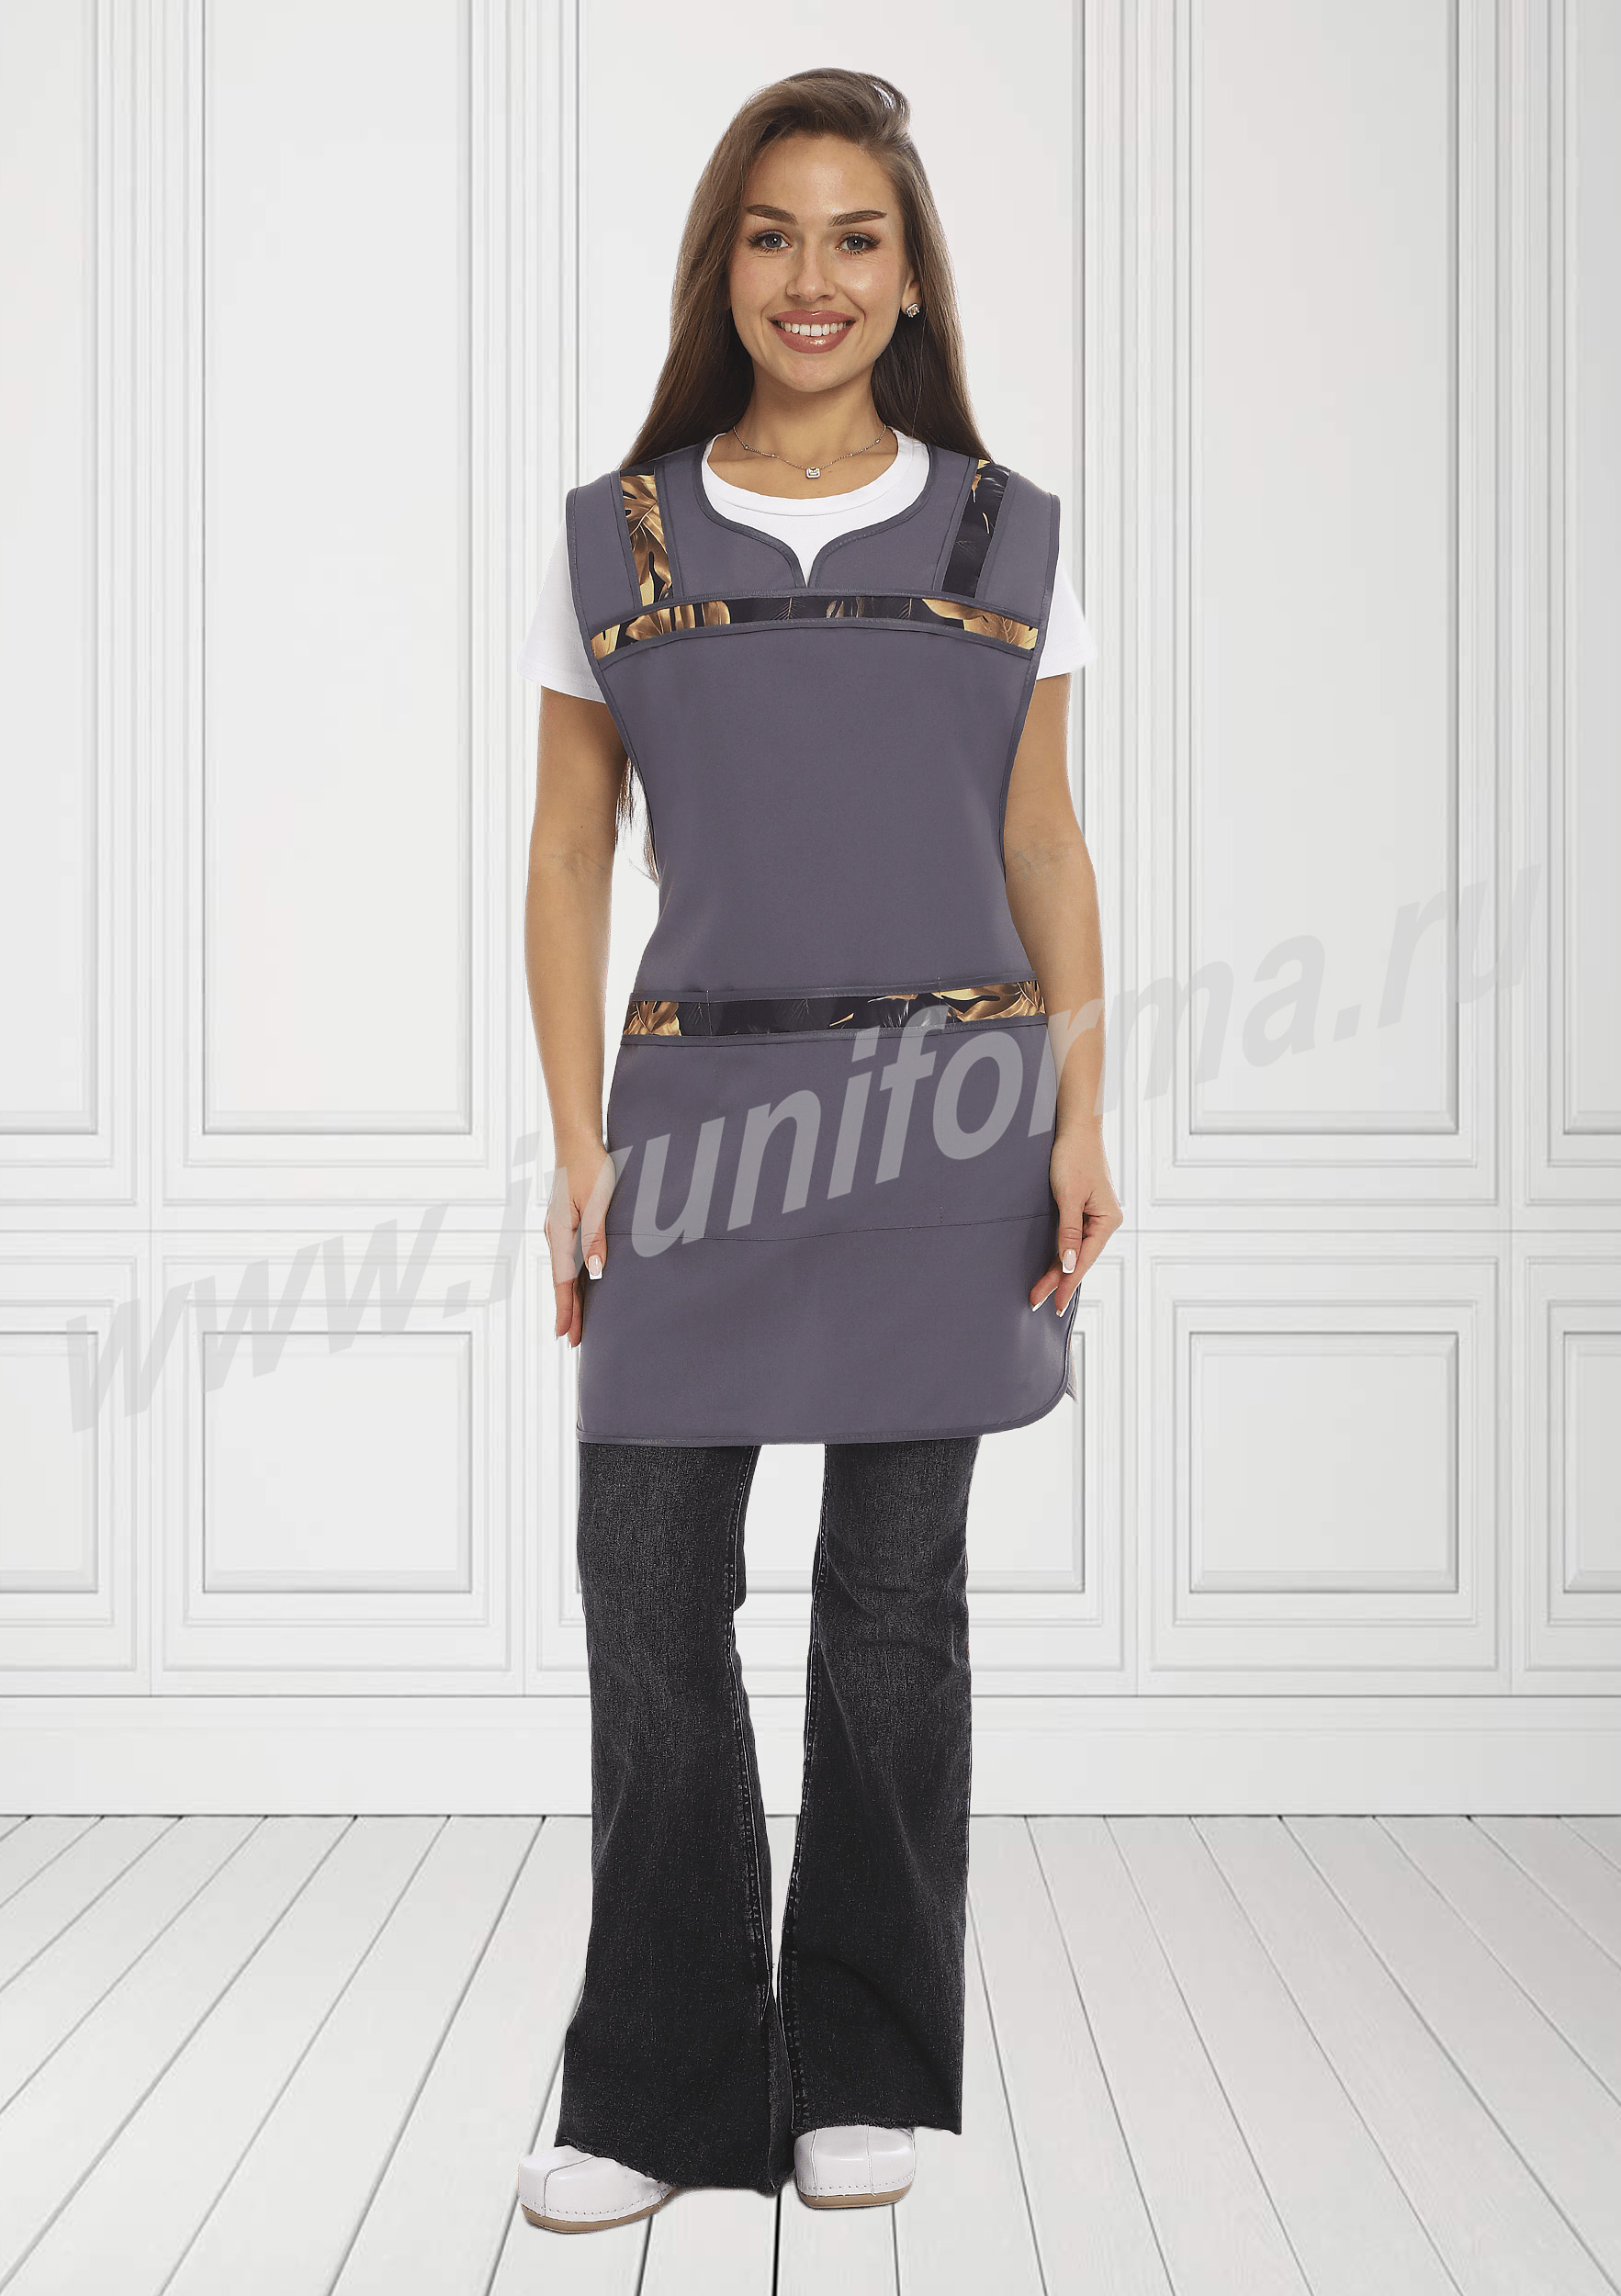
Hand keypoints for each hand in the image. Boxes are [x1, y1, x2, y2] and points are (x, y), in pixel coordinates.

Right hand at [544, 1135, 617, 1348]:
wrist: (576, 1140)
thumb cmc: (591, 1167)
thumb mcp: (598, 1201)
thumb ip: (596, 1236)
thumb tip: (596, 1272)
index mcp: (560, 1232)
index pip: (564, 1281)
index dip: (567, 1310)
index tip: (566, 1336)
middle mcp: (555, 1235)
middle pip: (562, 1282)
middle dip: (569, 1312)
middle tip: (574, 1342)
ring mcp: (558, 1229)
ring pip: (565, 1272)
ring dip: (571, 1298)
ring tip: (576, 1323)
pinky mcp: (565, 1223)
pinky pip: (567, 1259)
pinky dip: (573, 1279)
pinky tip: (579, 1286)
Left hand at [1031, 1122, 1121, 1313]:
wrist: (1075, 1128)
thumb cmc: (1073, 1157)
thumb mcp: (1068, 1196)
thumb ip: (1068, 1232)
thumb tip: (1067, 1264)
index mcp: (1107, 1220)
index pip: (1084, 1259)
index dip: (1067, 1282)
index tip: (1055, 1303)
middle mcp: (1104, 1221)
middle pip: (1078, 1258)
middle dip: (1057, 1280)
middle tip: (1036, 1302)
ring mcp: (1094, 1216)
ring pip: (1073, 1250)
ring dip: (1056, 1269)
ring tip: (1039, 1291)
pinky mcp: (1083, 1210)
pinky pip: (1071, 1239)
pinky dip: (1060, 1253)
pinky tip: (1051, 1267)